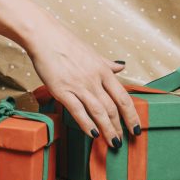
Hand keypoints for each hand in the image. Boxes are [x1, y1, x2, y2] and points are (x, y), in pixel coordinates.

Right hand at [25, 19, 140, 145]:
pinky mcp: (62, 90)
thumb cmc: (66, 43)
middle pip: (112, 108)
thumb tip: (122, 66)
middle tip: (121, 140)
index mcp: (103, 70)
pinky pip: (78, 111)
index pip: (123, 97)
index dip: (131, 115)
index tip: (136, 127)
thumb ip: (107, 63)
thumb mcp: (92, 53)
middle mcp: (94, 79)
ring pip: (98, 112)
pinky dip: (86, 124)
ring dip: (107, 129)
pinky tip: (92, 134)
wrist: (44, 36)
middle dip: (119, 127)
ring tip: (112, 142)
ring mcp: (78, 86)